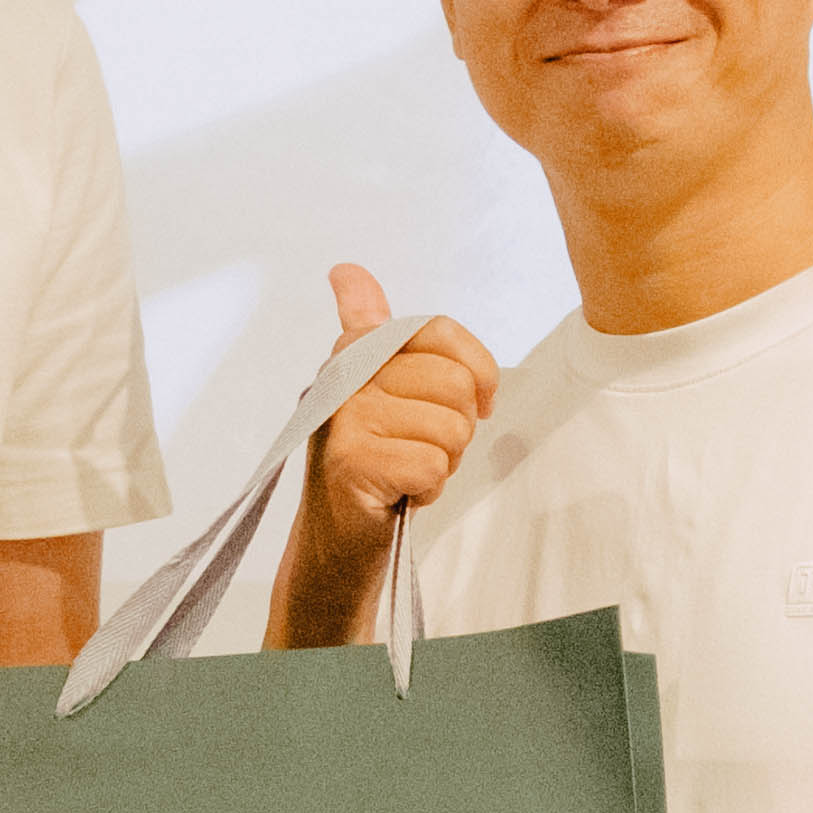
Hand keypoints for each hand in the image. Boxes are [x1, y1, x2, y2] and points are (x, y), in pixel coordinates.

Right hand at [297, 264, 498, 571]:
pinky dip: (427, 489)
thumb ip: (373, 328)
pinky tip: (398, 493)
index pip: (441, 332)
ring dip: (441, 461)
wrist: (335, 543)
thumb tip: (346, 269)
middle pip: (455, 384)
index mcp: (353, 347)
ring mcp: (342, 418)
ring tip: (405, 471)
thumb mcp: (378, 389)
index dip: (476, 371)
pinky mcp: (349, 462)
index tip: (477, 400)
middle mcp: (342, 373)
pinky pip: (433, 465)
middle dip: (455, 428)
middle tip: (419, 449)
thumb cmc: (372, 463)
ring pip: (450, 428)